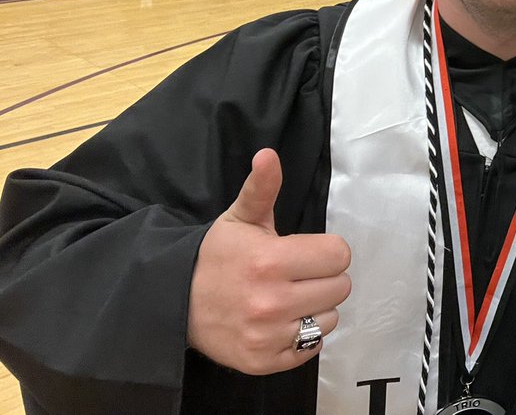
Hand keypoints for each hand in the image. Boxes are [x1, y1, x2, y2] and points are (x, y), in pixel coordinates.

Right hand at [187, 149, 351, 374]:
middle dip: (324, 278)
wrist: (175, 303)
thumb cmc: (216, 257)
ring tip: (289, 298)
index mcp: (271, 260)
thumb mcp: (240, 217)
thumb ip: (262, 188)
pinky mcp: (264, 362)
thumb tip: (268, 155)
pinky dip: (304, 336)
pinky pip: (312, 348)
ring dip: (316, 308)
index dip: (327, 251)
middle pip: (340, 287)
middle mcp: (272, 302)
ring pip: (330, 319)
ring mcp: (268, 336)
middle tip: (298, 275)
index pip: (339, 255)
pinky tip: (282, 322)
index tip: (307, 252)